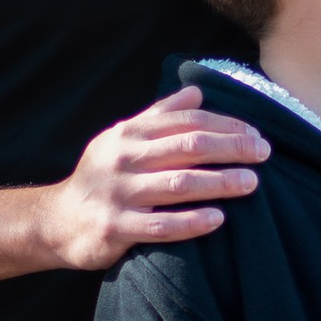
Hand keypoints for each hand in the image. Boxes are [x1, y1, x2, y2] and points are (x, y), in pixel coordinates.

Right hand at [36, 85, 270, 273]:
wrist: (57, 221)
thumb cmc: (101, 177)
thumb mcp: (123, 139)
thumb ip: (159, 116)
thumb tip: (197, 91)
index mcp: (129, 133)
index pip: (185, 121)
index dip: (224, 125)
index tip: (256, 134)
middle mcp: (123, 158)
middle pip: (187, 147)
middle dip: (230, 148)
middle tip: (263, 154)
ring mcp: (118, 194)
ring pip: (178, 184)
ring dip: (219, 182)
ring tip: (251, 183)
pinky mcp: (115, 228)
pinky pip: (160, 226)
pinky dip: (192, 222)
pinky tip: (219, 219)